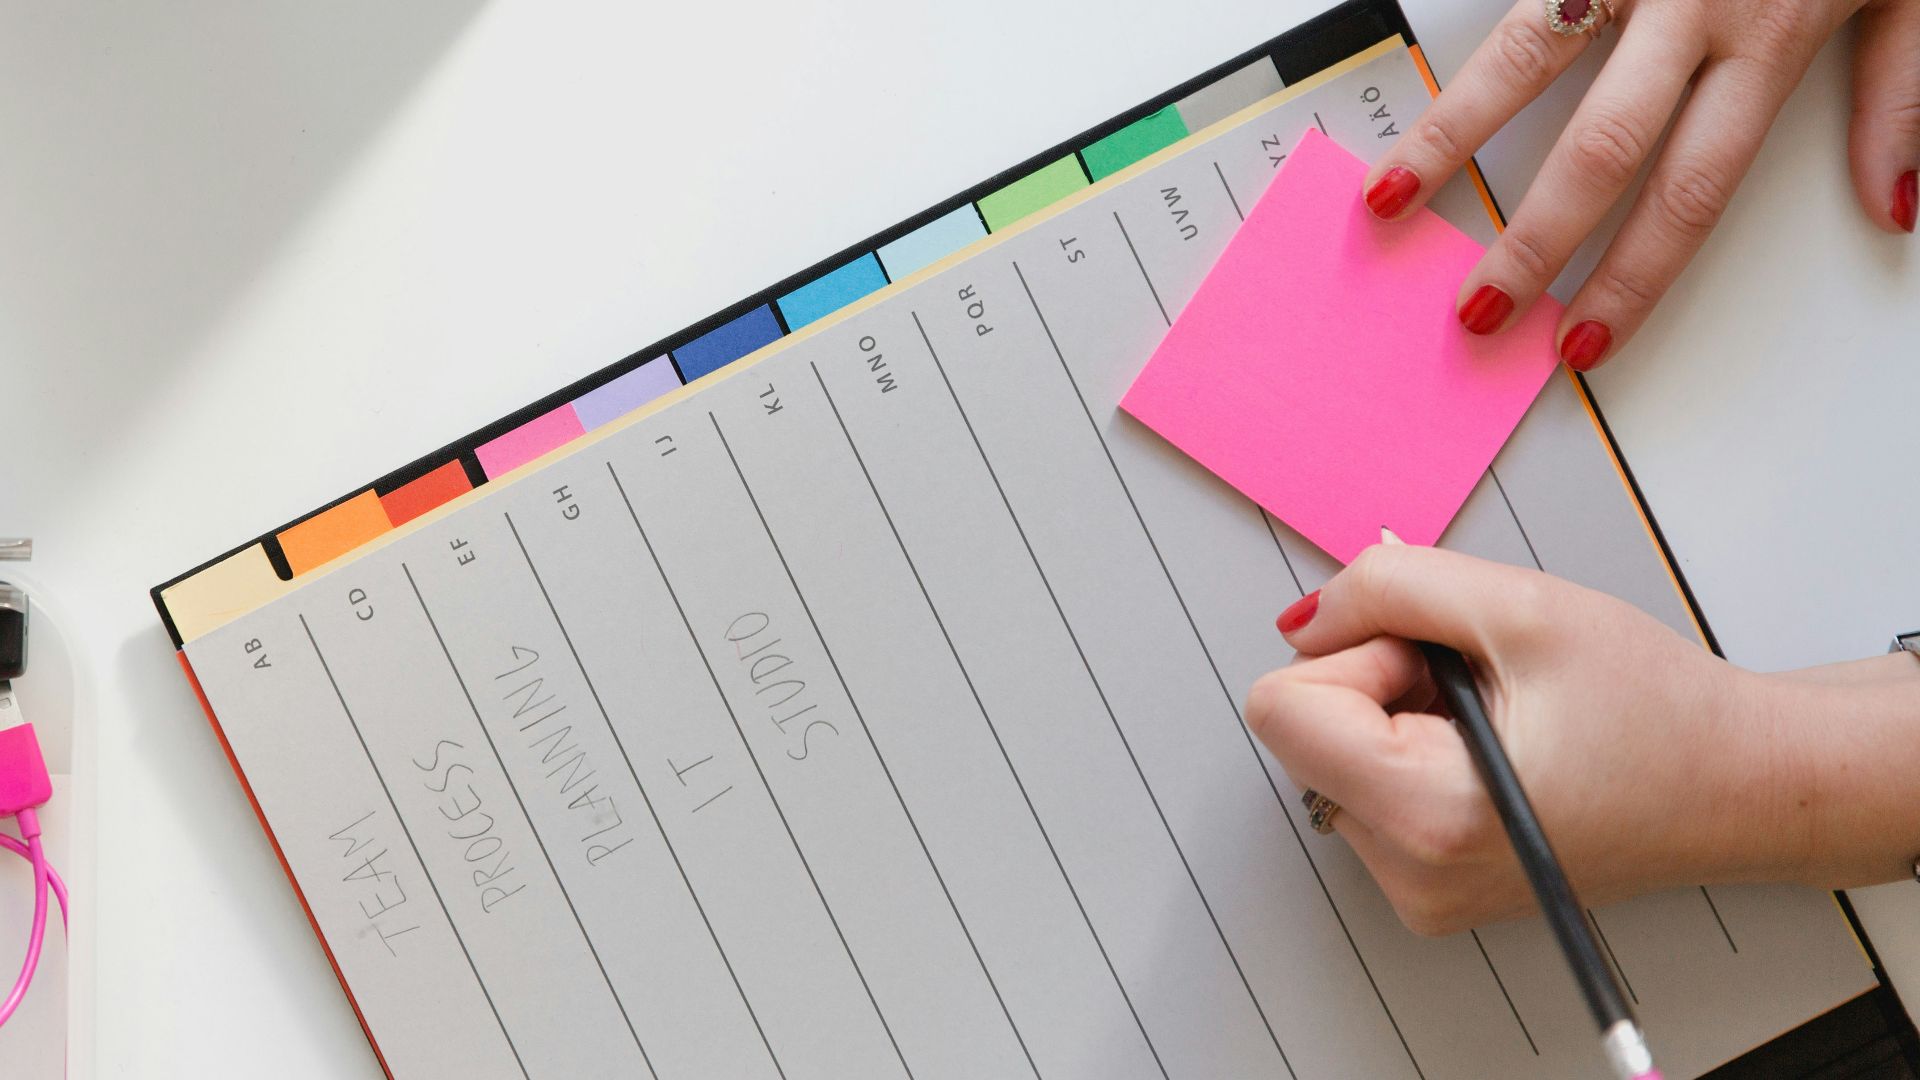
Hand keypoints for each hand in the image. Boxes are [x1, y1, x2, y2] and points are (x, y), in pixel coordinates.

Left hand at [1245, 544, 1919, 935]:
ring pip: (1331, 754)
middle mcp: (1409, 873)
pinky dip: (1415, 750)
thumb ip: (1387, 588)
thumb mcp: (1519, 606)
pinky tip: (1496, 751)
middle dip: (1379, 683)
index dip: (1355, 655)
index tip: (1439, 660)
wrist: (1741, 785)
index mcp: (1427, 815)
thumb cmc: (1656, 707)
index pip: (1280, 708)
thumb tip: (1304, 617)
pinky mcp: (1426, 885)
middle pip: (1301, 731)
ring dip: (1400, 715)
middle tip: (1483, 687)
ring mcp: (1415, 889)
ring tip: (1502, 721)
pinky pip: (1365, 786)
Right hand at [1360, 0, 1919, 369]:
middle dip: (1529, 242)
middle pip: (1597, 151)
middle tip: (1477, 305)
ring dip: (1447, 139)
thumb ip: (1898, 96)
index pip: (1688, 192)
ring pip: (1521, 62)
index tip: (1582, 338)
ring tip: (1391, 200)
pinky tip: (1405, 112)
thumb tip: (1888, 201)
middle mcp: (1692, 5)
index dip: (1629, 279)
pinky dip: (1454, 60)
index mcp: (1769, 36)